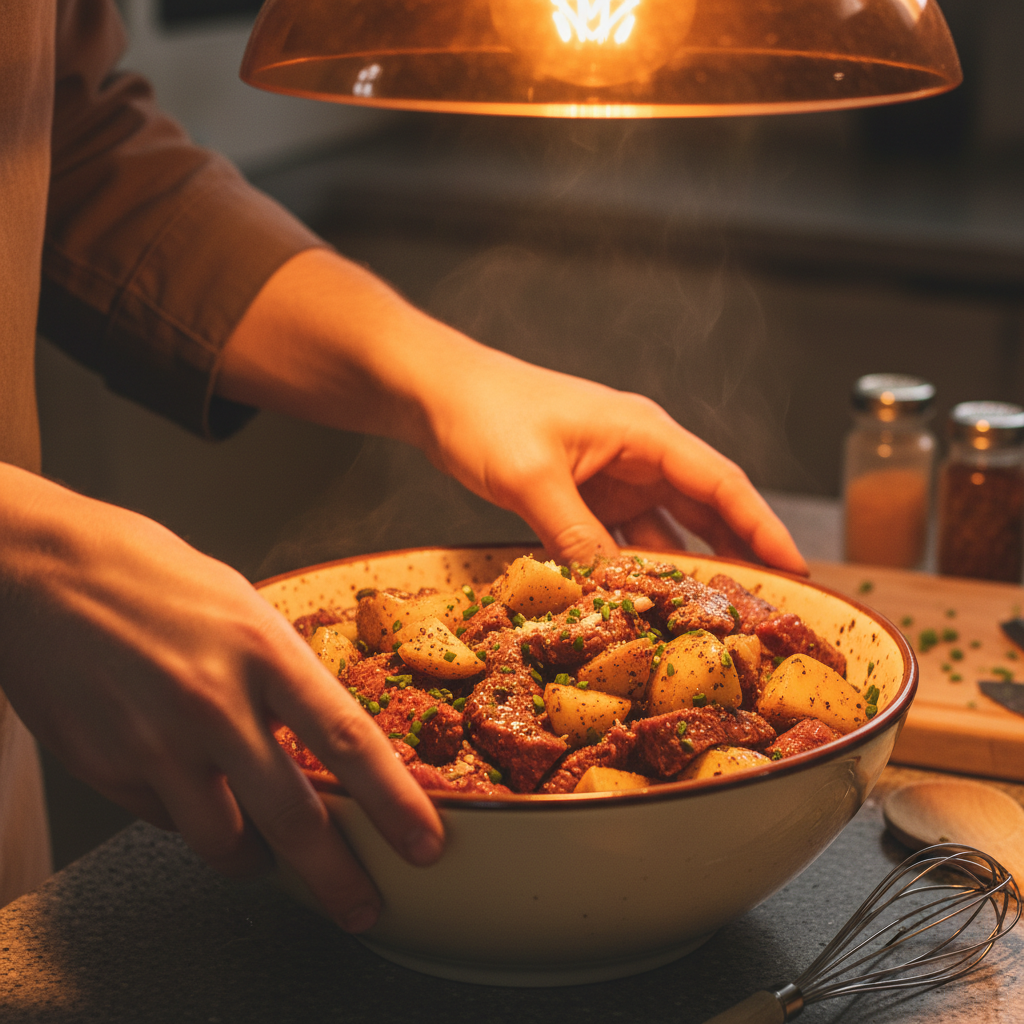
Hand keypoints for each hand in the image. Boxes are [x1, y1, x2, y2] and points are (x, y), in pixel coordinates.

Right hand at [0, 465, 442, 930]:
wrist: (43, 571)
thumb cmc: (151, 578)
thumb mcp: (242, 608)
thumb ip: (281, 676)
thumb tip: (316, 738)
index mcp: (262, 651)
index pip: (348, 741)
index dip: (395, 802)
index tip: (424, 843)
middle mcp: (213, 703)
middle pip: (294, 816)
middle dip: (339, 877)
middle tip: (365, 906)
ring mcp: (155, 742)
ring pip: (224, 841)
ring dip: (258, 860)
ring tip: (270, 858)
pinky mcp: (107, 769)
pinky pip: (166, 821)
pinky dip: (191, 821)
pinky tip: (194, 797)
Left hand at [421, 350, 808, 571]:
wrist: (436, 393)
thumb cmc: (485, 413)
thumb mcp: (532, 477)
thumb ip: (575, 534)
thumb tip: (612, 592)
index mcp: (644, 434)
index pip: (723, 484)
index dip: (764, 528)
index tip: (798, 570)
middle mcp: (637, 453)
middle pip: (704, 509)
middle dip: (736, 554)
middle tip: (763, 608)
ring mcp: (610, 474)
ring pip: (664, 527)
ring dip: (684, 566)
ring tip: (708, 615)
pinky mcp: (582, 492)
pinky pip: (621, 536)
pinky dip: (634, 565)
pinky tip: (641, 600)